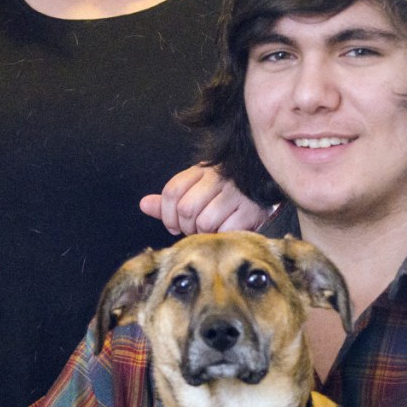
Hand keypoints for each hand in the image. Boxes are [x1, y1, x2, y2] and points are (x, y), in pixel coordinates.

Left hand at [140, 164, 268, 234]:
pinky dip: (222, 236)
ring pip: (204, 222)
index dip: (167, 215)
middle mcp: (218, 177)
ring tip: (212, 230)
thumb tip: (143, 205)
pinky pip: (225, 230)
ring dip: (204, 234)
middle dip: (186, 227)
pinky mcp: (251, 209)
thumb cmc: (222, 196)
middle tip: (195, 229)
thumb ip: (169, 201)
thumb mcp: (195, 192)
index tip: (174, 225)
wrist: (263, 191)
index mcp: (201, 170)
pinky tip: (227, 230)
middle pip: (186, 209)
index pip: (172, 192)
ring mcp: (236, 193)